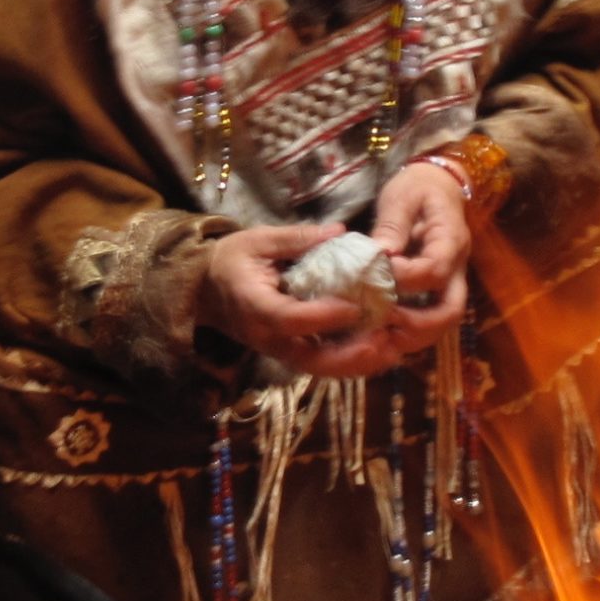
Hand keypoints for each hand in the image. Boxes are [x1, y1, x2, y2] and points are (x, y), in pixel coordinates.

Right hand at [199, 223, 400, 378]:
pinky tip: (381, 352)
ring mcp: (278, 350)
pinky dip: (351, 362)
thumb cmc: (233, 260)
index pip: (289, 318)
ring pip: (319, 368)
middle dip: (349, 356)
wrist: (206, 291)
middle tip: (385, 342)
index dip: (323, 316)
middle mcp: (267, 337)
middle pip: (309, 359)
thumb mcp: (258, 240)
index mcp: (254, 305)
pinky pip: (322, 364)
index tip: (356, 307)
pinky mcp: (290, 353)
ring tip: (393, 351)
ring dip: (357, 365)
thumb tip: (340, 232)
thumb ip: (297, 239)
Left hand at [369, 163, 470, 353]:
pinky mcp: (436, 292)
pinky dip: (407, 333)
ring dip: (412, 336)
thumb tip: (378, 256)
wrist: (437, 185)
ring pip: (443, 323)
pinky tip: (379, 333)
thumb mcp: (403, 196)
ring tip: (378, 335)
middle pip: (451, 311)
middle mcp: (457, 269)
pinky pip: (429, 321)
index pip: (434, 270)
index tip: (373, 274)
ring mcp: (450, 284)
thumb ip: (392, 226)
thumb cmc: (419, 187)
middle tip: (381, 323)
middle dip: (417, 325)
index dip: (403, 278)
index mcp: (451, 241)